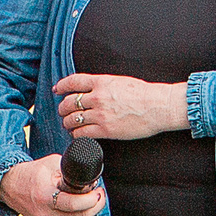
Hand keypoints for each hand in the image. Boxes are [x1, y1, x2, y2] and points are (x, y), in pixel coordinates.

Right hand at [0, 156, 105, 215]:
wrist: (10, 186)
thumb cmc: (31, 173)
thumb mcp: (50, 164)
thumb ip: (70, 169)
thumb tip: (89, 176)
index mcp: (45, 195)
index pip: (74, 204)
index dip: (91, 199)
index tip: (97, 190)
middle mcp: (45, 213)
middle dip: (96, 206)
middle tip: (100, 194)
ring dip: (91, 215)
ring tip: (94, 202)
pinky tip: (85, 212)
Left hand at [53, 72, 184, 141]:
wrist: (159, 106)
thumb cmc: (144, 94)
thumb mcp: (120, 81)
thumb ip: (103, 85)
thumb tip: (90, 90)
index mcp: (102, 82)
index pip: (73, 81)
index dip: (62, 86)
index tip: (57, 89)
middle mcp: (98, 97)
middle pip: (69, 102)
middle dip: (62, 108)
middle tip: (63, 112)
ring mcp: (101, 114)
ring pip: (72, 120)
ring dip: (67, 123)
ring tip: (69, 125)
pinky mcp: (105, 130)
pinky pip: (81, 134)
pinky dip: (76, 135)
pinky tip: (78, 134)